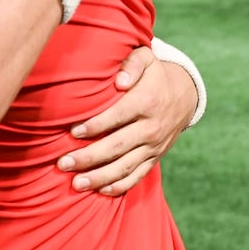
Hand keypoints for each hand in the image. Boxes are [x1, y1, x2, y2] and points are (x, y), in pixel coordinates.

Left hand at [56, 48, 196, 194]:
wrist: (185, 94)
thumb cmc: (154, 74)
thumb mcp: (146, 59)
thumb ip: (131, 64)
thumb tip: (119, 81)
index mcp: (146, 102)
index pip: (117, 117)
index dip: (95, 126)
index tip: (72, 132)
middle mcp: (151, 128)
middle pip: (117, 146)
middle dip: (89, 157)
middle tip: (63, 164)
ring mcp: (154, 146)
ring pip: (125, 167)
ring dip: (100, 177)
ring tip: (76, 184)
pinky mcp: (155, 157)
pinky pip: (138, 176)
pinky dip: (120, 186)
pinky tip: (100, 190)